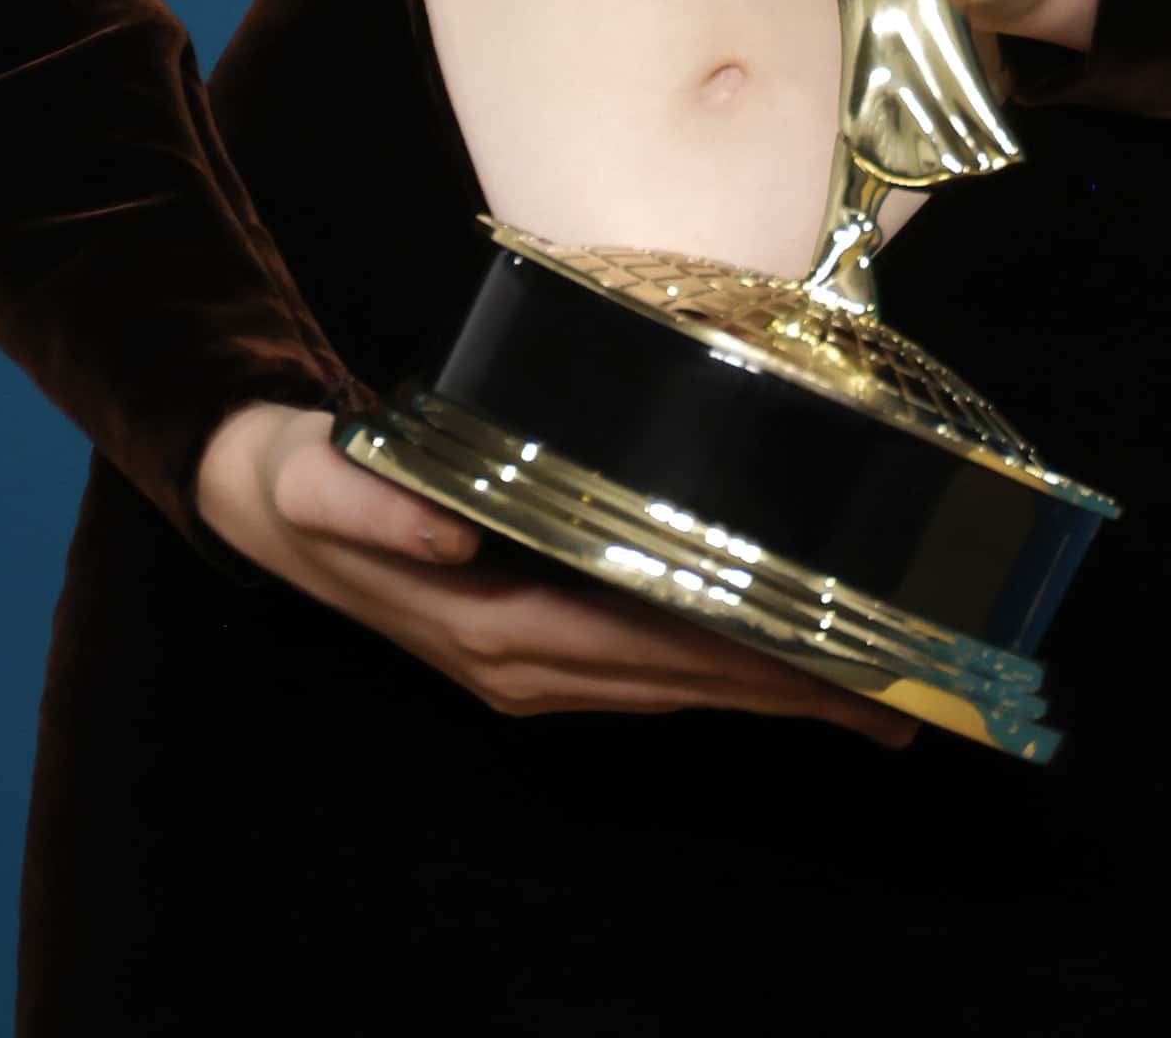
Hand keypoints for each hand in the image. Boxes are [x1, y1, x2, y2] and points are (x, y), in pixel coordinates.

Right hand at [193, 402, 915, 741]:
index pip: (643, 651)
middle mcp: (524, 663)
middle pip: (679, 682)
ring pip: (674, 685)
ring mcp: (533, 663)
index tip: (834, 666)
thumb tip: (443, 535)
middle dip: (790, 692)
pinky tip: (774, 661)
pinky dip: (719, 669)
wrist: (268, 501)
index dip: (740, 663)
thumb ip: (371, 506)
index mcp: (492, 629)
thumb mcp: (320, 478)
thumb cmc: (310, 480)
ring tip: (871, 691)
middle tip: (902, 692)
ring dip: (769, 691)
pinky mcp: (537, 641)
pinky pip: (647, 668)